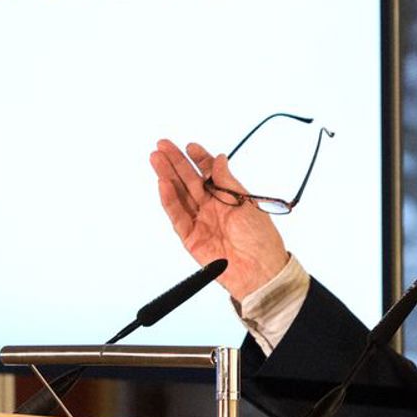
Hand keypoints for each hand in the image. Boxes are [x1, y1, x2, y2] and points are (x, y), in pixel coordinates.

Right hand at [149, 139, 288, 299]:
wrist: (260, 271)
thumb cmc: (261, 239)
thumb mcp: (246, 203)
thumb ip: (227, 182)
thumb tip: (219, 159)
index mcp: (228, 198)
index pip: (209, 174)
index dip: (199, 159)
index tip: (190, 146)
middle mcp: (212, 208)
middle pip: (189, 181)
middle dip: (176, 162)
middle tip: (162, 145)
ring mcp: (200, 221)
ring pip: (179, 195)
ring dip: (167, 176)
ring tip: (156, 159)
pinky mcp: (191, 237)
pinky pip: (177, 216)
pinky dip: (169, 200)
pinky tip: (163, 183)